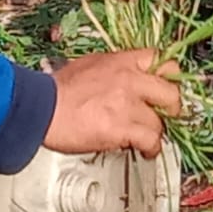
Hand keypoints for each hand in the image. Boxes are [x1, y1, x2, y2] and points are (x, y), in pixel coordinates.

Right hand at [43, 49, 182, 157]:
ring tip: (146, 139)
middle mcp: (129, 80)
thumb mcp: (90, 65)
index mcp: (121, 61)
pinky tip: (143, 151)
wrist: (41, 108)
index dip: (168, 77)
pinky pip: (150, 141)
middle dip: (171, 107)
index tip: (166, 88)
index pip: (162, 60)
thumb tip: (128, 79)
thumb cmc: (58, 90)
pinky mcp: (122, 128)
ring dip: (155, 133)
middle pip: (171, 92)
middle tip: (165, 115)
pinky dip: (150, 149)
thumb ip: (115, 70)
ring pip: (160, 122)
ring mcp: (127, 104)